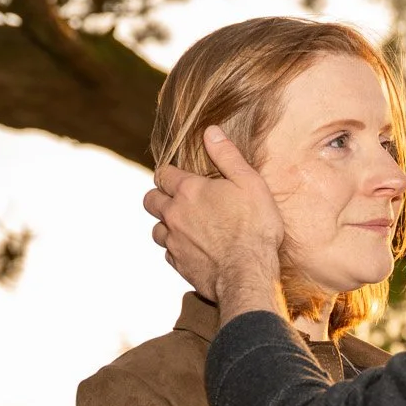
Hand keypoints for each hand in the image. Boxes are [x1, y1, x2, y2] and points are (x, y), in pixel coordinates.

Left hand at [143, 127, 287, 323]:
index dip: (170, 173)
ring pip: (155, 229)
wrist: (248, 274)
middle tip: (178, 200)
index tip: (179, 177)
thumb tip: (210, 131)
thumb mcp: (250, 183)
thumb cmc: (255, 227)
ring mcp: (173, 241)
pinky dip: (176, 249)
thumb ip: (227, 156)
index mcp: (189, 190)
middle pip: (150, 200)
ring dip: (166, 225)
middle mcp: (174, 214)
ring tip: (185, 226)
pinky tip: (193, 249)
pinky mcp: (178, 264)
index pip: (163, 174)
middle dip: (159, 196)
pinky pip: (167, 253)